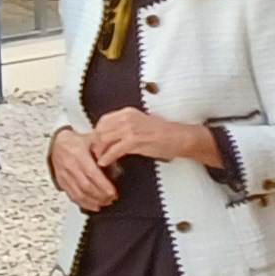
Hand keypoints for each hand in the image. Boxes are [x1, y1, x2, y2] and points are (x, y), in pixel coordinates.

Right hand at [45, 130, 118, 209]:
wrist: (58, 143)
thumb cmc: (78, 141)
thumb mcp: (92, 139)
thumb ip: (104, 147)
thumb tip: (115, 156)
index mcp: (78, 155)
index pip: (92, 174)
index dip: (103, 186)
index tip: (113, 192)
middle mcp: (70, 166)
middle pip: (86, 187)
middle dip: (101, 196)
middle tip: (112, 199)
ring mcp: (64, 175)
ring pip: (79, 194)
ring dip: (93, 201)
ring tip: (105, 203)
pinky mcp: (62, 182)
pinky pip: (72, 196)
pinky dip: (84, 203)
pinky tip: (94, 206)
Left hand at [86, 106, 219, 169]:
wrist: (179, 137)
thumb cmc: (162, 133)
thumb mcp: (141, 124)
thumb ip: (126, 126)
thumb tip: (111, 135)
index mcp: (128, 112)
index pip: (103, 121)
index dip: (97, 133)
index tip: (96, 142)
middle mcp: (127, 118)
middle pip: (101, 130)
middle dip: (96, 143)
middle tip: (95, 154)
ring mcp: (130, 129)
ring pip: (104, 140)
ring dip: (99, 152)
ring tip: (99, 160)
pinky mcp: (134, 141)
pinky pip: (114, 150)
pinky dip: (106, 158)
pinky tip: (104, 163)